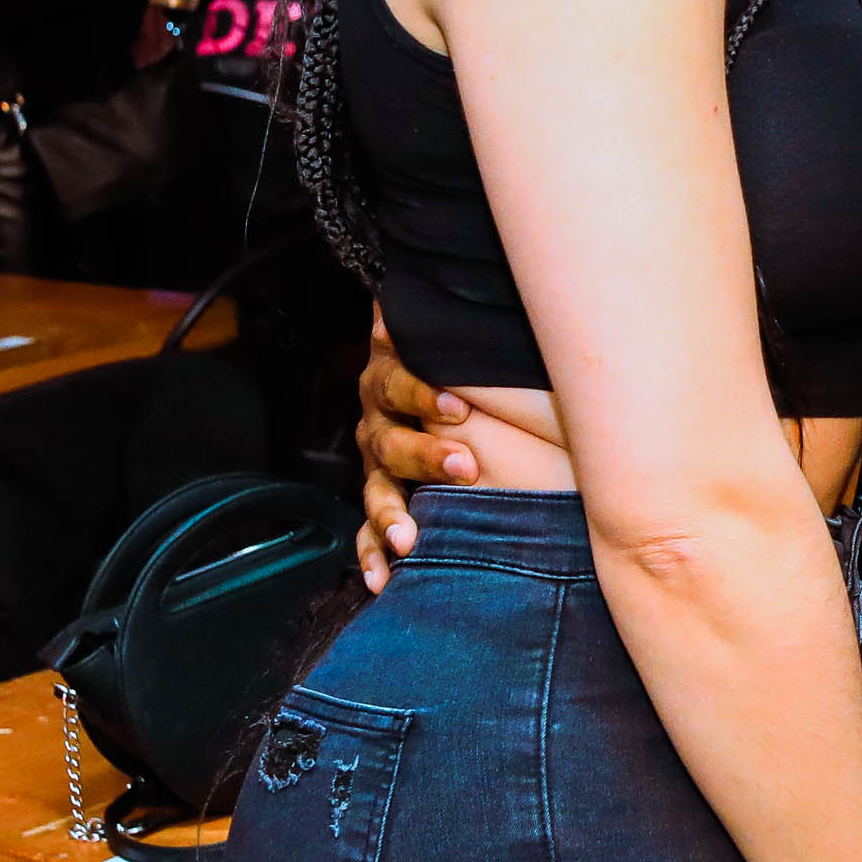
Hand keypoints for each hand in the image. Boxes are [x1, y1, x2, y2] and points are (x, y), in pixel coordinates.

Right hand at [351, 319, 477, 589]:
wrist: (426, 369)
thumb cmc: (459, 359)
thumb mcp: (462, 339)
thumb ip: (470, 325)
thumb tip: (497, 283)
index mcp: (394, 373)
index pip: (400, 380)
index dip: (424, 392)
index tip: (459, 409)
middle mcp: (380, 417)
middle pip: (390, 436)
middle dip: (425, 454)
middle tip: (465, 467)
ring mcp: (376, 460)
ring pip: (375, 486)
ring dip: (391, 512)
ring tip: (408, 538)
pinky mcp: (378, 495)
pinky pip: (364, 530)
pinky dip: (371, 553)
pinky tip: (380, 579)